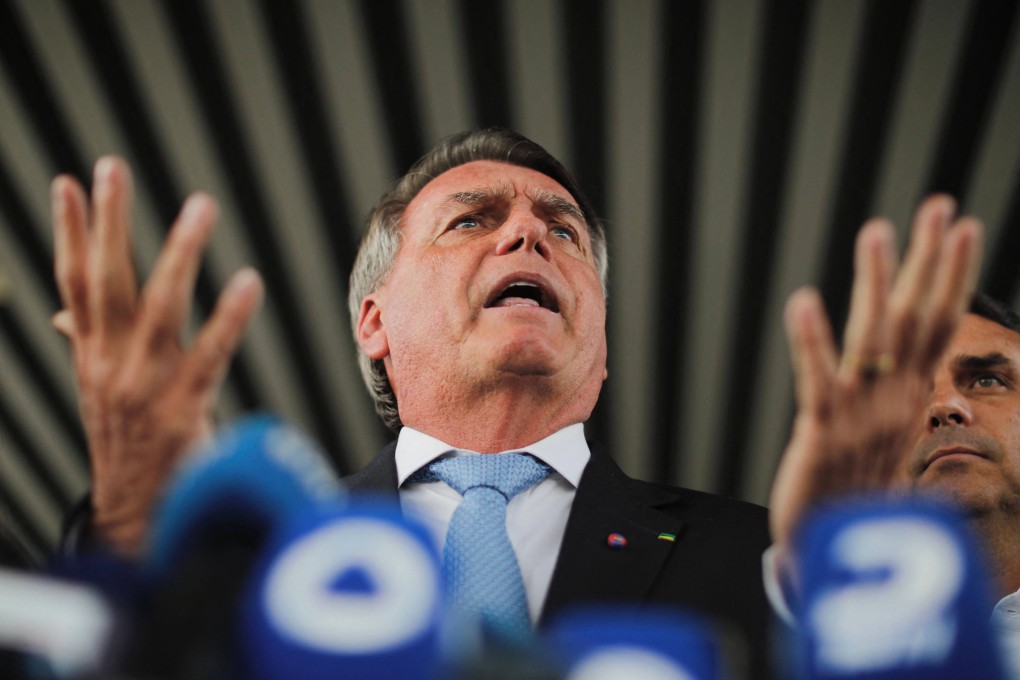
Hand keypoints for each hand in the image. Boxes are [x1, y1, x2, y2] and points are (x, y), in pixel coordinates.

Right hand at [52, 157, 263, 555]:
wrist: (138, 518)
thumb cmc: (131, 445)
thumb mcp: (102, 393)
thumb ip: (90, 347)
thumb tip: (63, 313)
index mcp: (91, 357)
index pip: (73, 284)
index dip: (69, 233)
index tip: (68, 183)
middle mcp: (109, 366)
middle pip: (104, 283)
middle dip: (106, 223)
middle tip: (112, 167)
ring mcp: (144, 388)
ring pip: (159, 308)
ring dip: (179, 253)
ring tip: (199, 206)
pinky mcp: (182, 412)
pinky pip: (209, 356)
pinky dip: (229, 318)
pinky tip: (249, 282)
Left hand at [769, 195, 981, 556]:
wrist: (837, 555)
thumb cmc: (858, 491)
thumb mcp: (887, 438)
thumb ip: (900, 398)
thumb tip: (915, 369)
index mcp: (909, 396)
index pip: (938, 324)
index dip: (950, 275)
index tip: (960, 226)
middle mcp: (895, 401)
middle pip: (917, 320)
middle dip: (929, 262)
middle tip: (939, 207)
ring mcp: (862, 417)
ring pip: (873, 340)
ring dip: (875, 283)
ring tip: (876, 231)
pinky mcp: (822, 435)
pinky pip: (818, 381)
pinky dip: (812, 341)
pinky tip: (804, 300)